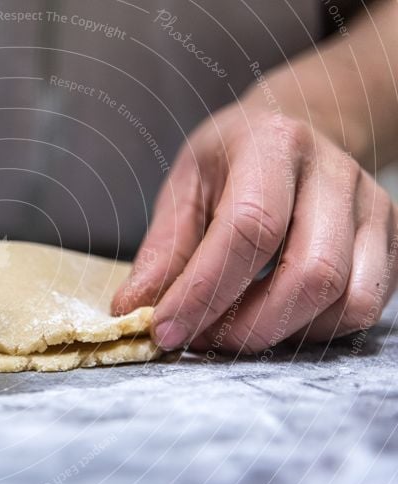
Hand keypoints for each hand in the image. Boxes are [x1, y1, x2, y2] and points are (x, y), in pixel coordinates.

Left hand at [113, 103, 397, 352]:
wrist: (298, 128)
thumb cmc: (232, 161)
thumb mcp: (185, 187)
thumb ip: (162, 249)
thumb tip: (131, 310)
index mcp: (272, 146)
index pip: (248, 228)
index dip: (204, 290)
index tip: (164, 329)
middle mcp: (333, 173)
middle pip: (310, 273)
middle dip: (246, 326)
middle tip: (200, 337)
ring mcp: (372, 207)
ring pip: (345, 298)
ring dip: (280, 334)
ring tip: (232, 331)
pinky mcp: (390, 239)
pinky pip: (364, 307)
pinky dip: (314, 331)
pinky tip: (274, 319)